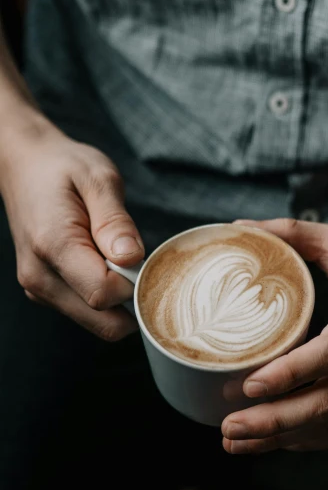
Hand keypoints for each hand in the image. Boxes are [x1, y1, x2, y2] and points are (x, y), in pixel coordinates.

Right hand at [0, 123, 143, 339]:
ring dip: (119, 300)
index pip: (104, 294)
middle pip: (104, 322)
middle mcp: (40, 277)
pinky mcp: (46, 293)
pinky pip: (89, 313)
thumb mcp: (98, 179)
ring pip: (99, 323)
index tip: (140, 255)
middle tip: (137, 262)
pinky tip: (104, 265)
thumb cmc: (64, 168)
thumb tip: (132, 258)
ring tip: (116, 257)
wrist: (25, 166)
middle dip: (131, 300)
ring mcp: (40, 290)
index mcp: (52, 246)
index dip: (134, 282)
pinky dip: (106, 299)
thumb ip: (116, 221)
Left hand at [222, 218, 327, 452]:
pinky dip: (300, 441)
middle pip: (327, 403)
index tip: (250, 382)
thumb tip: (240, 229)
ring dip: (279, 437)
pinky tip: (266, 440)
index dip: (291, 371)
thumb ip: (294, 233)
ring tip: (232, 438)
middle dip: (274, 420)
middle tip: (227, 424)